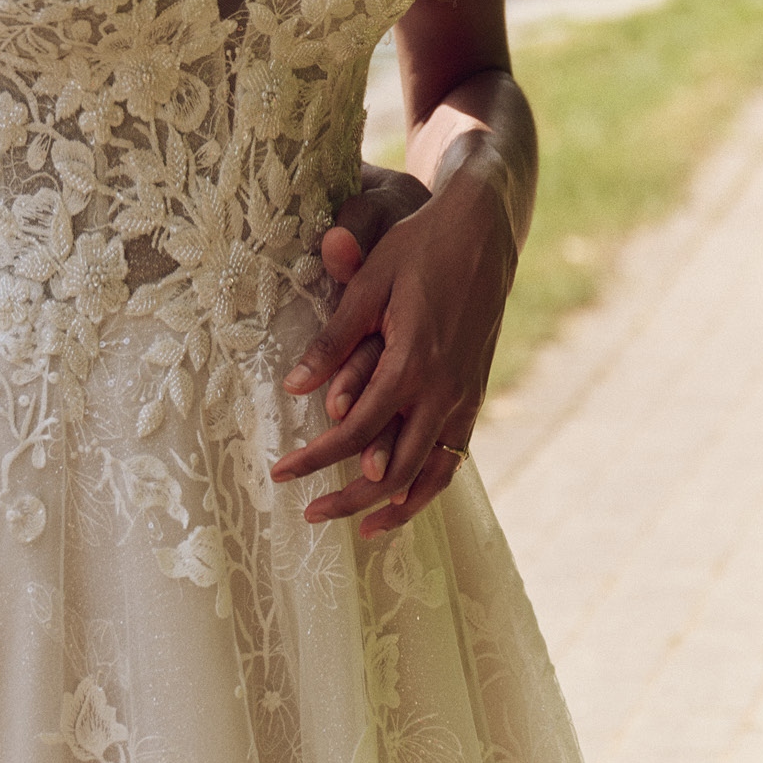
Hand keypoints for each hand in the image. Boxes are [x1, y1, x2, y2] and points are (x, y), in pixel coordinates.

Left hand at [275, 167, 515, 536]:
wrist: (483, 232)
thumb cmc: (417, 249)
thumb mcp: (368, 286)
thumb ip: (332, 341)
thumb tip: (292, 388)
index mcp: (412, 364)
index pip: (353, 433)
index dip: (314, 459)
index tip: (279, 473)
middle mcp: (444, 392)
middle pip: (391, 471)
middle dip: (348, 500)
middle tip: (308, 514)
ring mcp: (465, 398)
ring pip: (430, 475)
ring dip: (392, 508)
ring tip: (357, 530)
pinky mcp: (475, 395)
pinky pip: (453, 459)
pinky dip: (428, 487)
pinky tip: (403, 499)